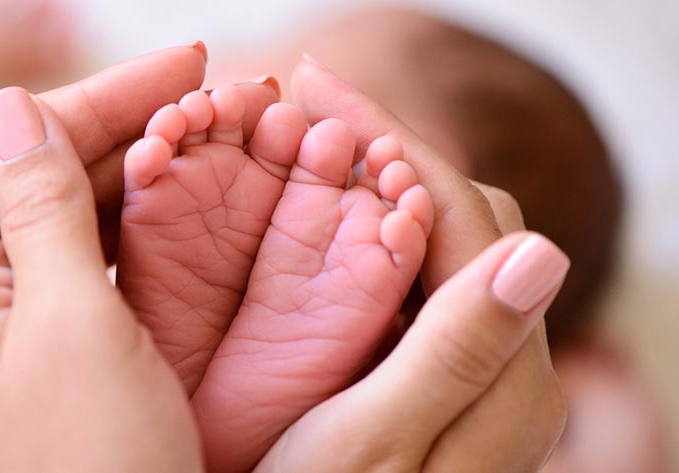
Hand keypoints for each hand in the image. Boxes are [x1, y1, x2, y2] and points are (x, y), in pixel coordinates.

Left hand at [0, 67, 208, 471]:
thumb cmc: (94, 466)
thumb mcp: (70, 326)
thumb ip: (39, 211)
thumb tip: (12, 108)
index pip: (8, 147)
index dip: (93, 96)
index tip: (181, 67)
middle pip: (39, 172)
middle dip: (122, 121)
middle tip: (209, 89)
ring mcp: (15, 323)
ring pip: (69, 212)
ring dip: (134, 165)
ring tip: (208, 132)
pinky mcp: (59, 347)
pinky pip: (91, 259)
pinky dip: (137, 220)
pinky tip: (183, 200)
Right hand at [256, 56, 568, 471]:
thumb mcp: (376, 445)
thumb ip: (460, 351)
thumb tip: (545, 248)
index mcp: (505, 375)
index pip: (461, 214)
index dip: (389, 139)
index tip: (314, 85)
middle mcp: (508, 363)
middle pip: (463, 215)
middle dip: (386, 148)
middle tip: (303, 111)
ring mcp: (476, 366)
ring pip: (442, 240)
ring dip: (379, 183)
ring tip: (309, 145)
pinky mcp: (441, 372)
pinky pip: (422, 279)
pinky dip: (375, 232)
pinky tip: (326, 216)